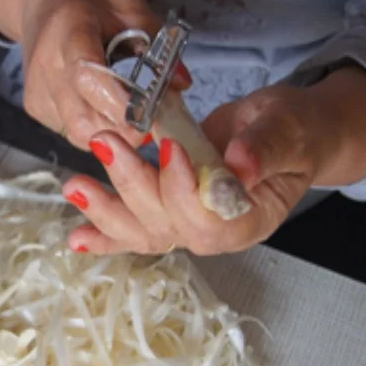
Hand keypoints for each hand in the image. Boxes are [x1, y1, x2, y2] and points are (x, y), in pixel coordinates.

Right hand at [17, 0, 191, 149]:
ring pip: (78, 133)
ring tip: (130, 112)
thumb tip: (182, 83)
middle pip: (82, 119)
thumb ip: (156, 41)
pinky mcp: (35, 106)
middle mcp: (45, 66)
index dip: (121, 104)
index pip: (88, 78)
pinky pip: (71, 131)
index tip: (153, 116)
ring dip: (112, 133)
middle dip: (123, 130)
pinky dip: (96, 128)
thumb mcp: (128, 3)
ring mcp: (36, 91)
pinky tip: (104, 106)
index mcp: (68, 30)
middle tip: (152, 122)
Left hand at [61, 83, 341, 255]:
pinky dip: (103, 235)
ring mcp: (187, 225)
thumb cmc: (291, 130)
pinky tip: (76, 238)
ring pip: (142, 231)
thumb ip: (266, 146)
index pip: (210, 222)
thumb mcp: (288, 126)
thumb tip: (240, 164)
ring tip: (74, 184)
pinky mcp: (166, 213)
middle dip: (132, 185)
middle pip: (167, 226)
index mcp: (252, 219)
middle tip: (107, 143)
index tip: (170, 147)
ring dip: (105, 209)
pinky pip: (133, 231)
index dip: (184, 191)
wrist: (284, 132)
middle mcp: (216, 232)